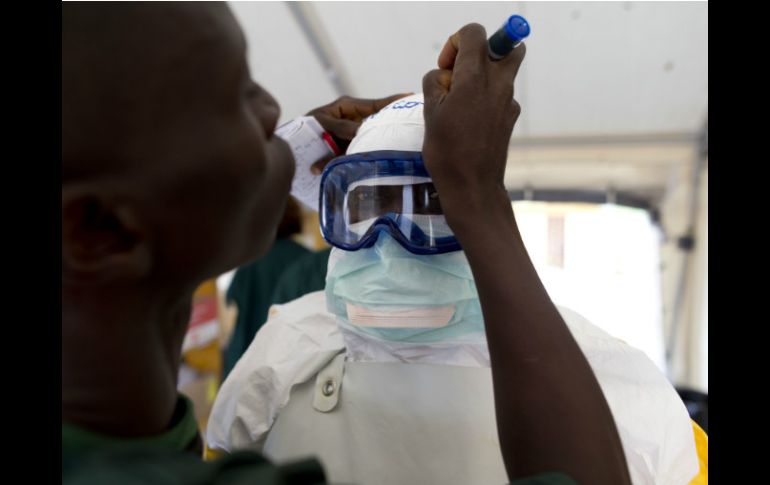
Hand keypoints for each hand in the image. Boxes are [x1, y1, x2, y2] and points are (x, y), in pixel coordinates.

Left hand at [307, 93, 410, 171]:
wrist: (293, 147)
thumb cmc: (304, 128)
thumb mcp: (322, 122)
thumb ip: (340, 126)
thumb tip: (359, 131)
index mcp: (349, 107)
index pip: (377, 104)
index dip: (394, 102)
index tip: (412, 97)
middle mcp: (354, 119)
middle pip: (379, 120)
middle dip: (395, 122)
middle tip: (415, 121)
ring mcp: (353, 134)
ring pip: (372, 137)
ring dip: (384, 141)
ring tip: (406, 141)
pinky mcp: (349, 148)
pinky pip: (362, 151)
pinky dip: (370, 156)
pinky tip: (384, 159)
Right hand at [421, 23, 524, 224]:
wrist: (472, 187)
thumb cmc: (447, 151)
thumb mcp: (429, 112)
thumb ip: (435, 83)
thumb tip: (444, 75)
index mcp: (475, 77)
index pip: (474, 34)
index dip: (455, 43)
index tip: (445, 67)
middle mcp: (498, 83)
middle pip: (507, 45)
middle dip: (483, 51)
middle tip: (462, 73)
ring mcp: (508, 101)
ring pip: (504, 71)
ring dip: (483, 76)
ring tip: (460, 102)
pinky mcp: (510, 117)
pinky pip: (500, 96)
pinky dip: (486, 99)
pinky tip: (468, 123)